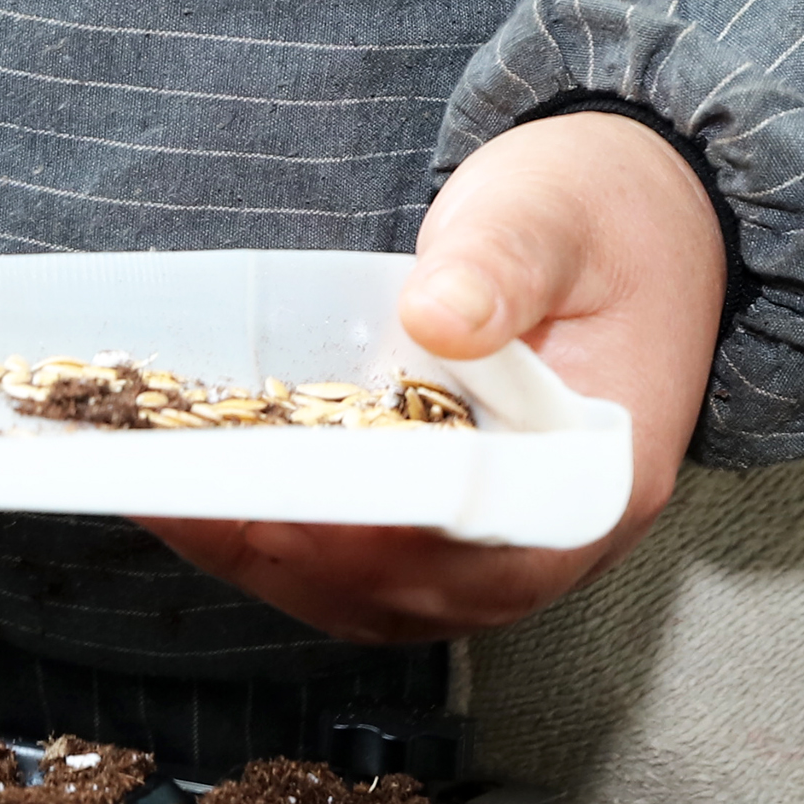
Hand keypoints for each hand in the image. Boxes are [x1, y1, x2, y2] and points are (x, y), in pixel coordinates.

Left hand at [136, 111, 723, 640]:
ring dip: (264, 554)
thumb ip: (500, 261)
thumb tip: (441, 317)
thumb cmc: (597, 211)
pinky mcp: (455, 529)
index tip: (261, 509)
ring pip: (369, 593)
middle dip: (280, 550)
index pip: (471, 547)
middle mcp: (556, 538)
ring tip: (165, 495)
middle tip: (169, 496)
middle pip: (404, 590)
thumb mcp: (550, 211)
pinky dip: (280, 539)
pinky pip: (360, 565)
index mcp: (602, 476)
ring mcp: (503, 545)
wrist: (639, 216)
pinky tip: (207, 495)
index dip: (360, 539)